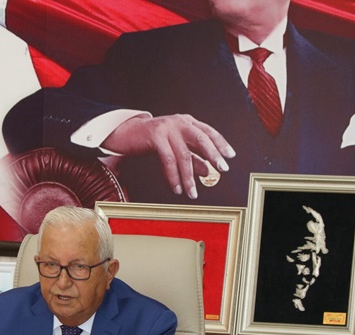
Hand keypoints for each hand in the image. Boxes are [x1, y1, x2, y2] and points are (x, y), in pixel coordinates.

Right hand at [102, 114, 235, 198]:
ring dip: (189, 177)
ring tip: (192, 193)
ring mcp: (167, 128)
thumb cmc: (149, 140)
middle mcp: (179, 122)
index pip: (208, 132)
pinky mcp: (155, 136)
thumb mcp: (173, 147)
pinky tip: (176, 188)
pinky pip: (168, 160)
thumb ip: (191, 156)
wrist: (124, 133)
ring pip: (184, 155)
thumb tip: (207, 170)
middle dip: (213, 156)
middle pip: (202, 139)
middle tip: (221, 170)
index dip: (221, 144)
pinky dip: (173, 177)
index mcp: (186, 121)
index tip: (230, 157)